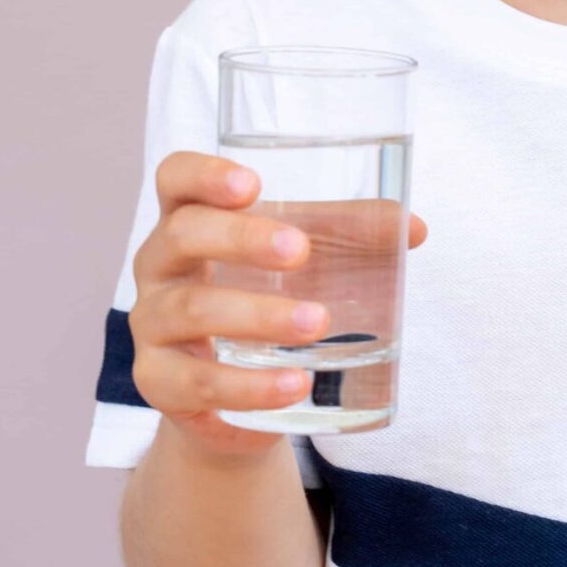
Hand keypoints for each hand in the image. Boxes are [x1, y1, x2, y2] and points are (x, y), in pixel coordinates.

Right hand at [128, 150, 428, 459]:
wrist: (237, 392)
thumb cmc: (268, 294)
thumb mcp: (305, 256)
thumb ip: (350, 233)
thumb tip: (414, 228)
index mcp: (189, 217)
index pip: (174, 178)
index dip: (203, 174)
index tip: (252, 183)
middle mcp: (159, 265)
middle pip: (182, 235)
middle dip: (241, 239)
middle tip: (300, 251)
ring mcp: (152, 324)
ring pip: (190, 310)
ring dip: (257, 315)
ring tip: (317, 324)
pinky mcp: (160, 383)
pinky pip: (196, 382)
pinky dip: (249, 385)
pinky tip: (295, 383)